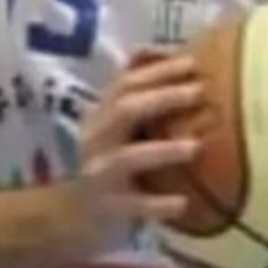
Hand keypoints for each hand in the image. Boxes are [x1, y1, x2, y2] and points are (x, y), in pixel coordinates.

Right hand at [77, 50, 203, 226]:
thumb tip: (157, 53)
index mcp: (99, 116)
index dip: (158, 71)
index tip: (193, 63)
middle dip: (164, 98)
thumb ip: (130, 97)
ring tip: (196, 147)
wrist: (66, 214)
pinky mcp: (107, 208)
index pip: (125, 84)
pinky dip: (159, 204)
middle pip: (125, 111)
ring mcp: (99, 174)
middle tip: (200, 92)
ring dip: (163, 150)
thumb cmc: (103, 163)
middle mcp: (95, 140)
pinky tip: (183, 203)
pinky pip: (135, 205)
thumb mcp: (109, 127)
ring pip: (128, 158)